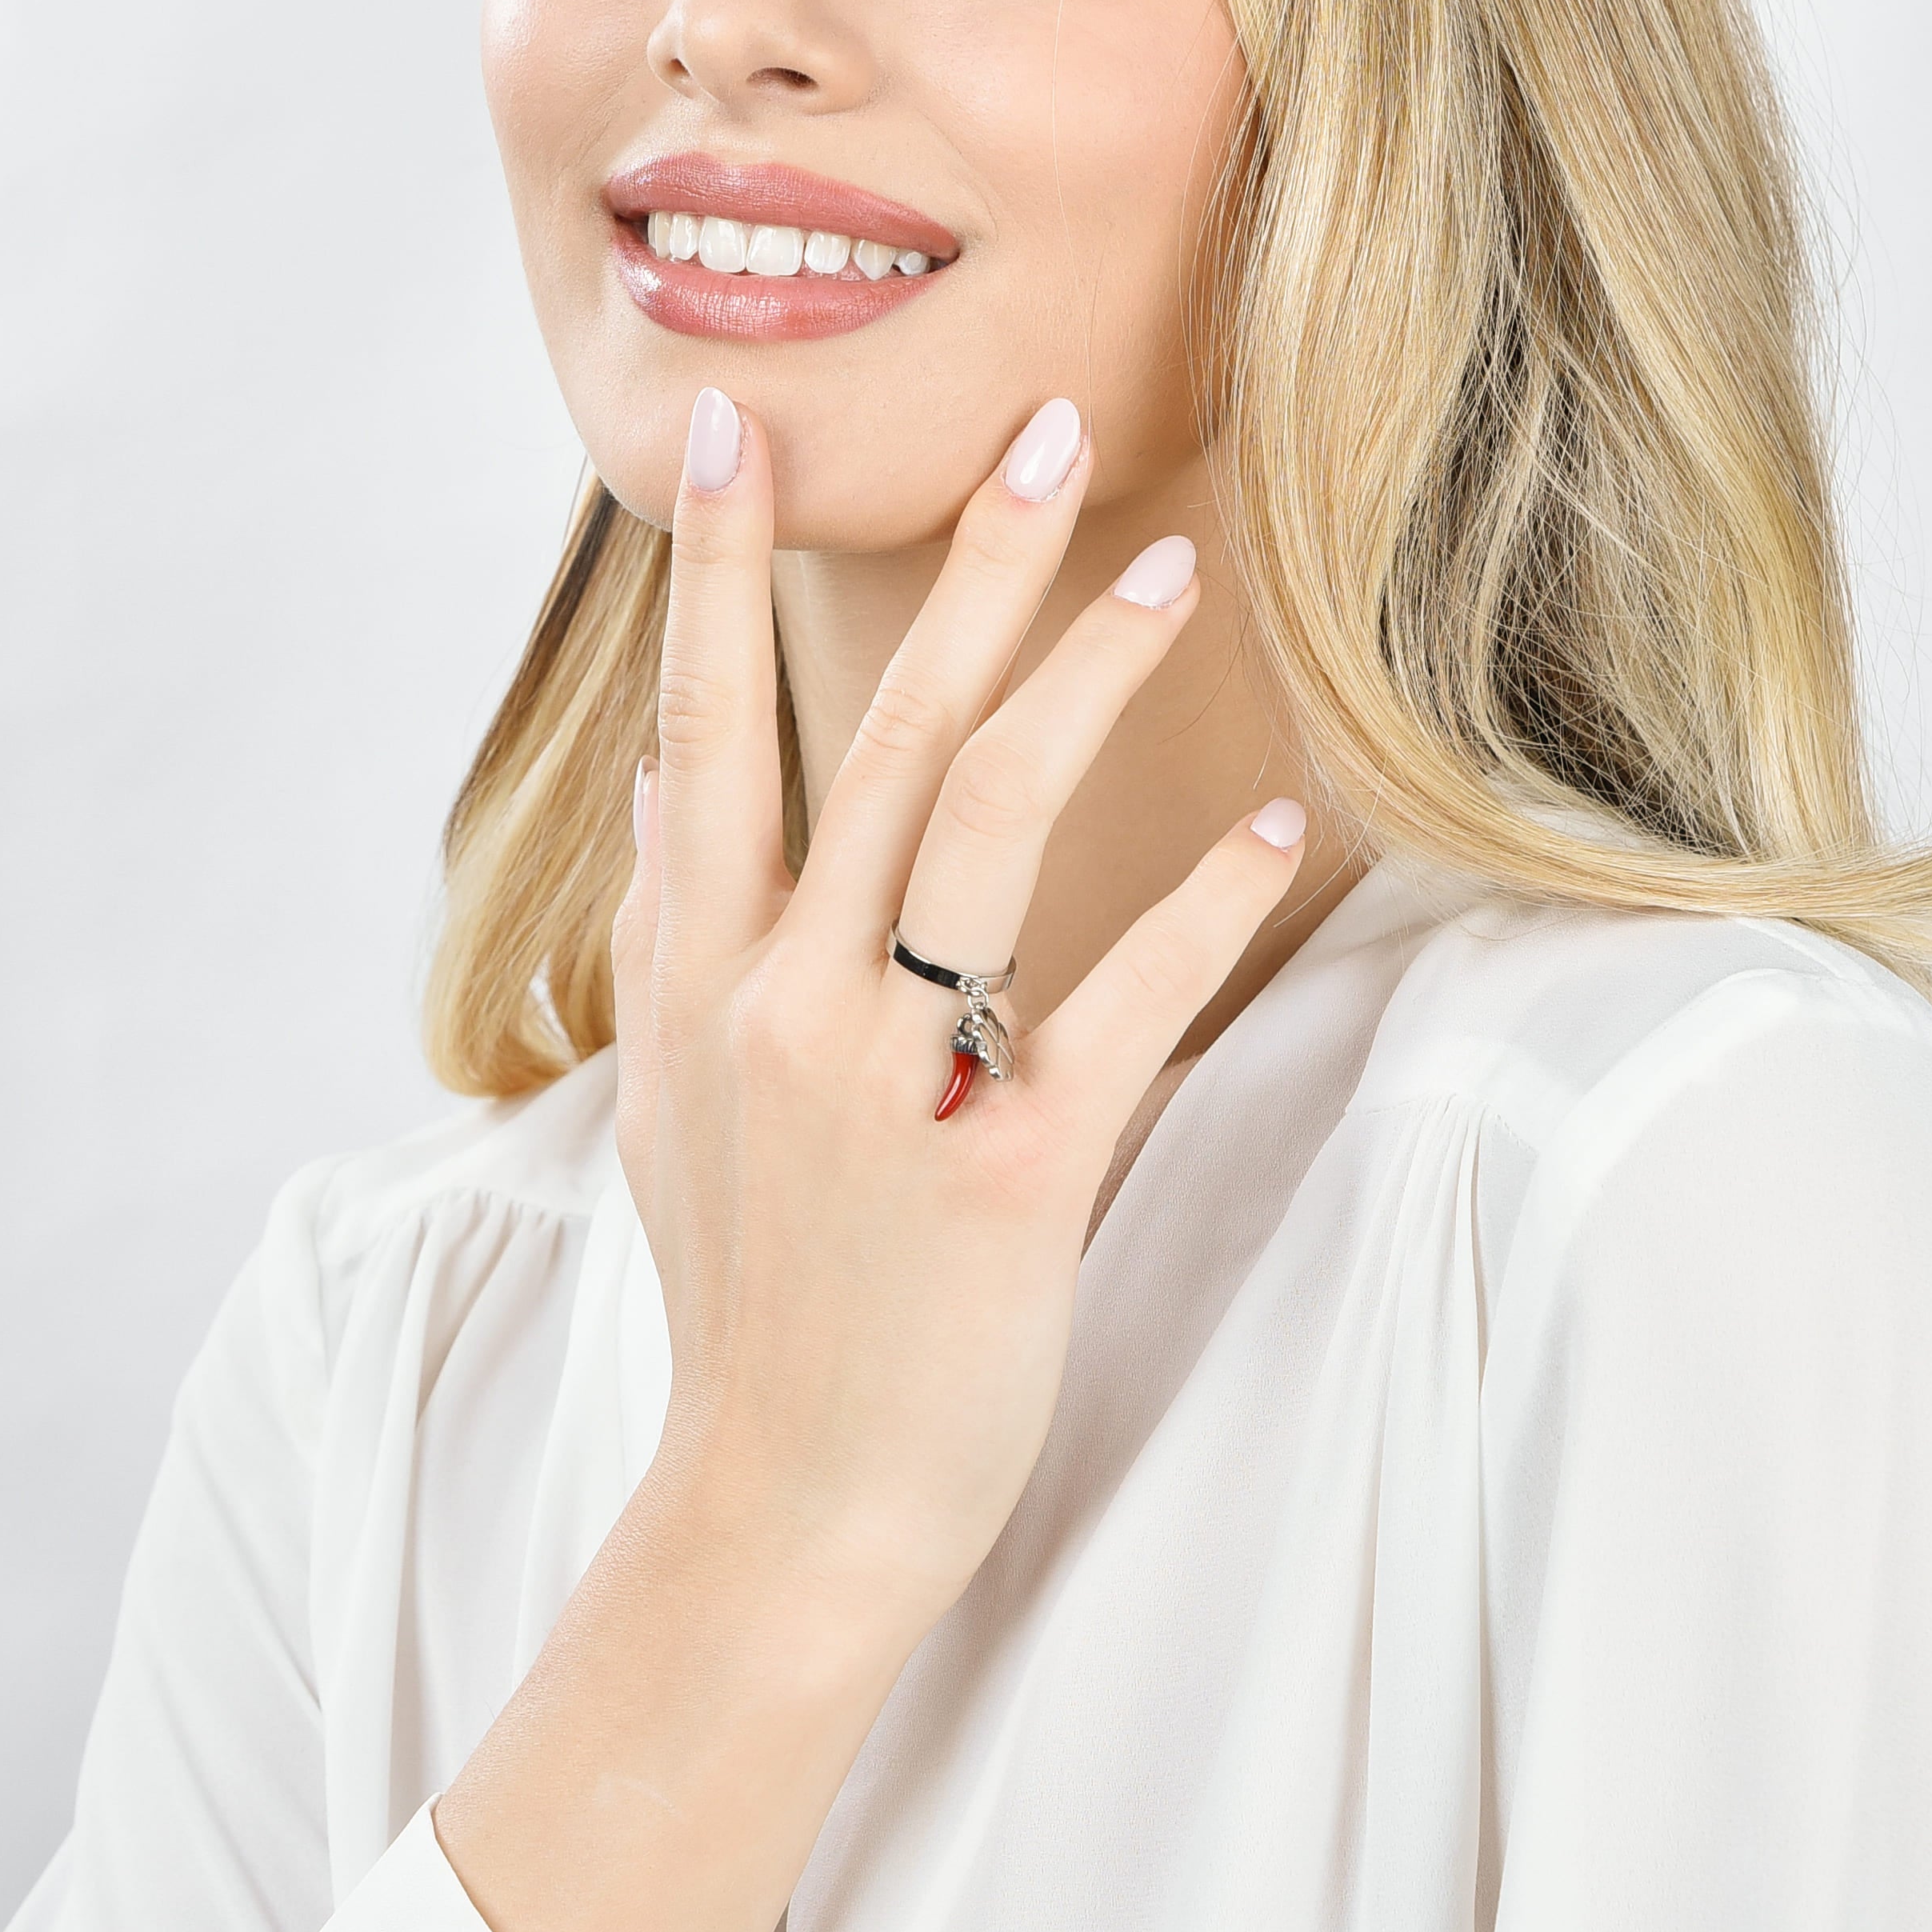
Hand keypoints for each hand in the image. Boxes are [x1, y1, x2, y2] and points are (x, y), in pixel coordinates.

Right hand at [617, 384, 1308, 1626]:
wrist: (783, 1505)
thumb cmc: (746, 1290)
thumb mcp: (663, 1099)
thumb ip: (668, 921)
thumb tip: (670, 764)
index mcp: (701, 975)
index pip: (706, 726)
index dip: (712, 571)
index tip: (734, 428)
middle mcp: (783, 1003)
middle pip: (882, 735)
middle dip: (965, 567)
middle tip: (1044, 427)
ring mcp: (890, 1085)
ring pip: (988, 824)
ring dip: (1084, 678)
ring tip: (1172, 568)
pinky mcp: (1008, 1171)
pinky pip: (1117, 999)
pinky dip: (1199, 900)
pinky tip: (1268, 815)